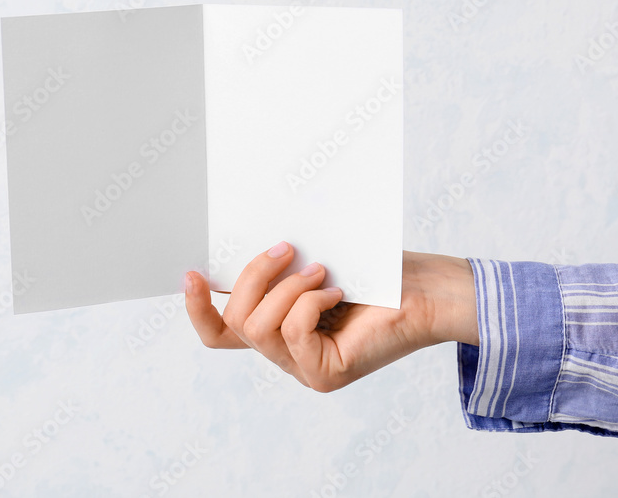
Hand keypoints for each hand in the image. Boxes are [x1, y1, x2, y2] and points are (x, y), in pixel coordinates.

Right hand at [184, 241, 477, 392]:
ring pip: (257, 328)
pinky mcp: (324, 374)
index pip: (220, 331)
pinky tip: (339, 291)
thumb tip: (243, 243)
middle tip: (284, 248)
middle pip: (233, 325)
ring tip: (320, 271)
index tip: (191, 273)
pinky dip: (311, 302)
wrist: (427, 290)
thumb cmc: (377, 271)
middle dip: (251, 278)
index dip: (199, 307)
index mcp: (277, 326)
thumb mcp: (314, 260)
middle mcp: (285, 353)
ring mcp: (303, 368)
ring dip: (286, 289)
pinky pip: (292, 333)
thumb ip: (278, 264)